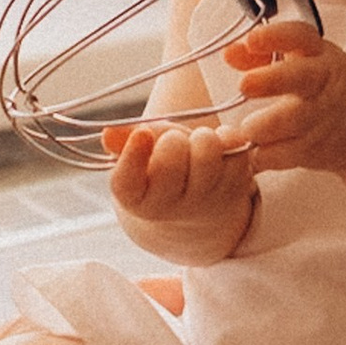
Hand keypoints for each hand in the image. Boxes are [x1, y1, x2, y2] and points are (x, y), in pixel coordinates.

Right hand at [104, 114, 255, 250]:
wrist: (198, 211)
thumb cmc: (161, 170)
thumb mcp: (140, 157)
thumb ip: (124, 143)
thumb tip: (108, 134)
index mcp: (134, 198)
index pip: (126, 182)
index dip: (133, 156)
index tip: (142, 133)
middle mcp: (167, 207)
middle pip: (169, 163)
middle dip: (173, 141)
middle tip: (175, 140)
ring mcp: (203, 202)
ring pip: (206, 156)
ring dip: (204, 138)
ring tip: (199, 140)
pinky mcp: (235, 192)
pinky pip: (237, 154)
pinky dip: (230, 140)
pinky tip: (222, 145)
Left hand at [218, 19, 345, 174]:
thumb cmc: (321, 84)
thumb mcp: (300, 60)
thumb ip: (260, 56)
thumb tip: (229, 53)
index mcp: (317, 53)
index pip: (299, 37)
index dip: (275, 36)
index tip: (252, 40)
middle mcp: (322, 81)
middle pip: (300, 78)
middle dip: (271, 80)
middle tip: (244, 85)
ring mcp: (321, 116)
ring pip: (290, 122)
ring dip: (261, 127)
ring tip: (246, 129)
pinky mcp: (315, 148)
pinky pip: (284, 154)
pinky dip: (264, 155)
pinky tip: (254, 152)